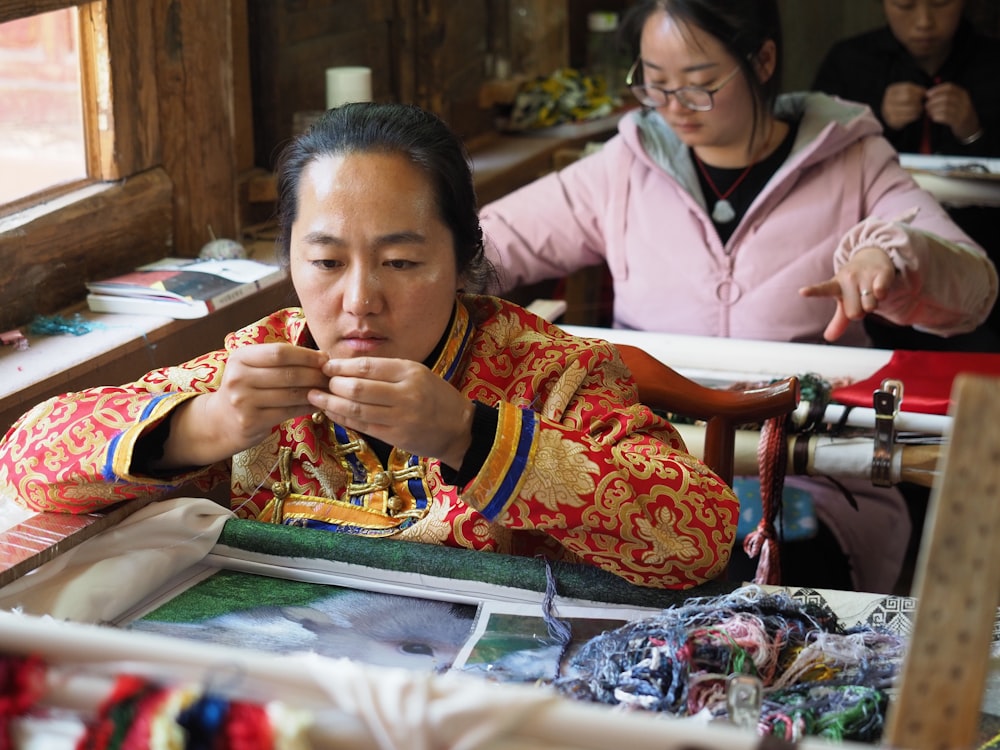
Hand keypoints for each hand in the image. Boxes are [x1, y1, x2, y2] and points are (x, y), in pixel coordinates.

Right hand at [167, 343, 329, 465]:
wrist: (220, 421)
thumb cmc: (246, 389)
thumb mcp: (253, 367)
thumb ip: (281, 360)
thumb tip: (324, 356)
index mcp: (240, 357)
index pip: (280, 352)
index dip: (306, 355)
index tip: (325, 359)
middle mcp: (238, 377)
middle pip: (288, 374)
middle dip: (315, 375)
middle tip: (332, 377)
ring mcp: (243, 401)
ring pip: (291, 394)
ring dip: (315, 392)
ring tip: (329, 391)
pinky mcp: (251, 421)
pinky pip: (288, 412)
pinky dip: (307, 407)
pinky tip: (318, 404)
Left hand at [309, 357, 473, 469]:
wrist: (459, 428)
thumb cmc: (434, 397)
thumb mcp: (417, 374)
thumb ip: (386, 371)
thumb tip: (346, 368)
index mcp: (410, 372)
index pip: (367, 366)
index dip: (341, 366)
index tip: (326, 366)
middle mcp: (406, 393)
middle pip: (358, 388)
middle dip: (333, 385)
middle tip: (319, 383)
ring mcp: (401, 417)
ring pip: (357, 409)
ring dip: (332, 404)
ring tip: (316, 398)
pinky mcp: (397, 437)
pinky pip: (363, 426)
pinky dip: (343, 419)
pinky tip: (332, 413)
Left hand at [799, 246, 896, 341]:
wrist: (873, 258)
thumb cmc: (856, 284)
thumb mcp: (845, 300)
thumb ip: (838, 320)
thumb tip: (828, 338)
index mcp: (836, 286)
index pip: (823, 290)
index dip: (813, 291)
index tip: (802, 292)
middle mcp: (848, 278)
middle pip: (855, 313)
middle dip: (861, 310)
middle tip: (861, 299)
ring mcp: (864, 274)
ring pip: (869, 306)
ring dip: (873, 304)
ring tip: (871, 293)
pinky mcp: (881, 272)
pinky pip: (880, 292)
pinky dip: (882, 295)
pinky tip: (880, 288)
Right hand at [881, 82, 925, 129]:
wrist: (888, 114)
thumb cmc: (900, 101)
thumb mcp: (905, 92)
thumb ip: (915, 90)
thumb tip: (926, 93)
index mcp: (891, 90)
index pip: (908, 88)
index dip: (919, 91)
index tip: (924, 94)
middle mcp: (887, 100)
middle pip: (908, 98)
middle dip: (918, 101)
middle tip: (922, 103)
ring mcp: (889, 111)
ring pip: (908, 108)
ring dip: (917, 109)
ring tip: (920, 109)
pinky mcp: (892, 120)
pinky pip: (907, 118)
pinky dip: (914, 116)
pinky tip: (916, 115)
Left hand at [924, 82, 980, 142]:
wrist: (971, 127)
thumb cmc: (958, 113)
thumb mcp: (957, 101)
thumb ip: (946, 96)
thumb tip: (928, 94)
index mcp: (963, 94)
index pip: (950, 87)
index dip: (937, 89)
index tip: (927, 94)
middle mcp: (964, 101)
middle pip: (946, 97)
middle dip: (933, 101)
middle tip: (926, 105)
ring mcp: (963, 111)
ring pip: (945, 107)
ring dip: (933, 109)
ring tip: (929, 112)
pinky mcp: (959, 122)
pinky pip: (945, 117)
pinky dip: (936, 117)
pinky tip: (933, 118)